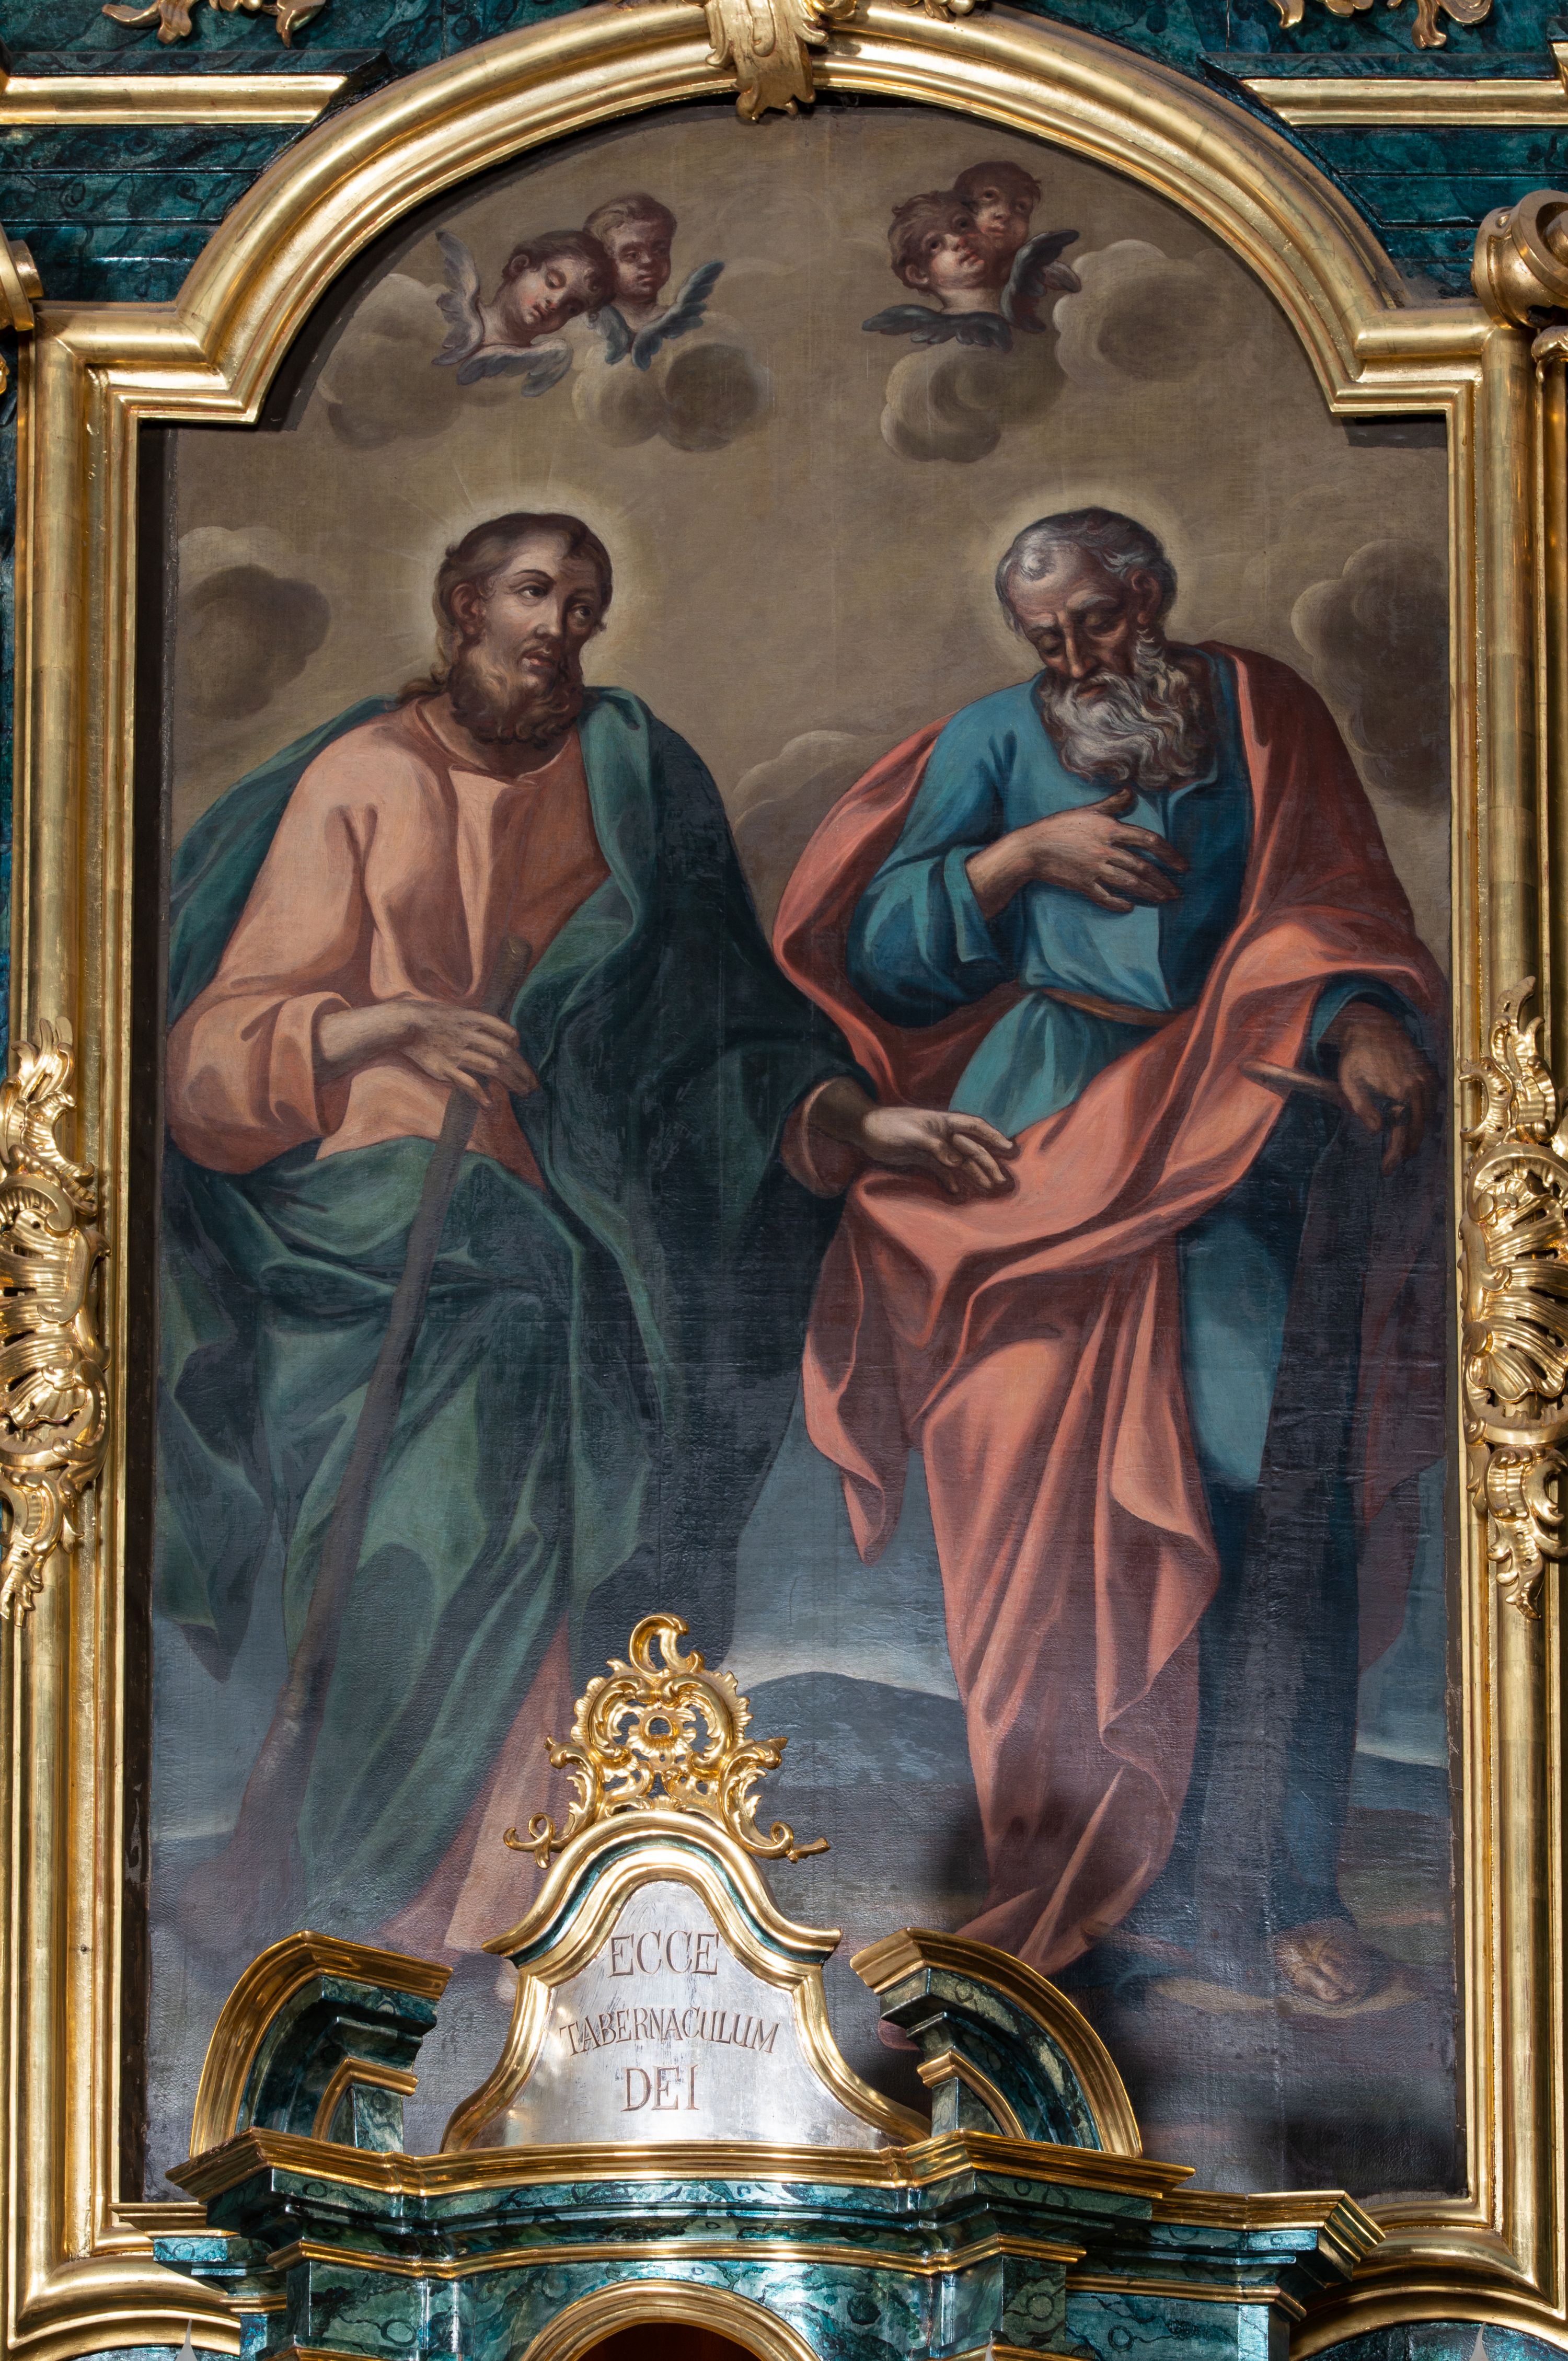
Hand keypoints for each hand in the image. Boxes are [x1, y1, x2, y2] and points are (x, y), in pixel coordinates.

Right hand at [316, 999, 538, 1107]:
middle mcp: (470, 1036)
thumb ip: (479, 1024)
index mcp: (474, 1020)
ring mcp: (458, 1053)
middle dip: (523, 1071)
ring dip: (512, 1082)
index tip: (519, 1054)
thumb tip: (499, 1036)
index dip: (516, 1045)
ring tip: (523, 1092)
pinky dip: (481, 1094)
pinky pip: (468, 1083)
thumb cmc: (432, 1017)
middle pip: (505, 1054)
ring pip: (493, 1069)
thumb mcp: (458, 1012)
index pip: (507, 1033)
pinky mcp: (445, 1069)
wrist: (404, 1023)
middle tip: (533, 1085)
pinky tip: (490, 1104)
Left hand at [853, 1105, 1017, 1198]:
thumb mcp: (912, 1135)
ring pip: (960, 1162)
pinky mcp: (924, 1158)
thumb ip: (935, 1147)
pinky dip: (951, 1180)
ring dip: (974, 1174)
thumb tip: (957, 1162)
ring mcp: (935, 1148)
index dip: (993, 1136)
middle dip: (988, 1163)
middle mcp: (943, 1134)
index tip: (1009, 1148)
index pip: (974, 1126)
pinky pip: (943, 1171)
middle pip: (971, 1148)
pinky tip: (958, 1192)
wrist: (865, 1130)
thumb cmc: (888, 1126)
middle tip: (1000, 1181)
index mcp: (944, 1122)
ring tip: (988, 1188)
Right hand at [965, 786, 1188, 917]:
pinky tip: (1129, 906)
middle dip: (1163, 881)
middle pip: (1143, 867)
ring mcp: (1095, 869)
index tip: (1182, 866)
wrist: (1031, 848)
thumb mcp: (1088, 811)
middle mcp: (1106, 850)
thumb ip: (1112, 804)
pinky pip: (1106, 897)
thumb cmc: (1059, 826)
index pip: (1149, 841)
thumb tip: (1130, 791)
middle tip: (1176, 892)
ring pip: (1129, 883)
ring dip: (1149, 893)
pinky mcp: (1083, 885)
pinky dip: (1119, 903)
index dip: (1169, 854)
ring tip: (1163, 899)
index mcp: (1110, 830)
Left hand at [1322, 1002, 1435, 1172]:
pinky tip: (1410, 1127)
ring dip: (1416, 1135)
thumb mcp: (1350, 1082)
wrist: (1373, 1026)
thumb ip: (1363, 1108)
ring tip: (1401, 1150)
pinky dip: (1422, 1118)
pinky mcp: (1431, 1075)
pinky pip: (1431, 1104)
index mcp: (1401, 1090)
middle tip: (1393, 1163)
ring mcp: (1428, 1080)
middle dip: (1407, 1149)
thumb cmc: (1357, 1056)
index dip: (1396, 1154)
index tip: (1387, 1169)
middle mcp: (1420, 1086)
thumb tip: (1377, 1131)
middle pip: (1419, 1129)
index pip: (1403, 1132)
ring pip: (1428, 1118)